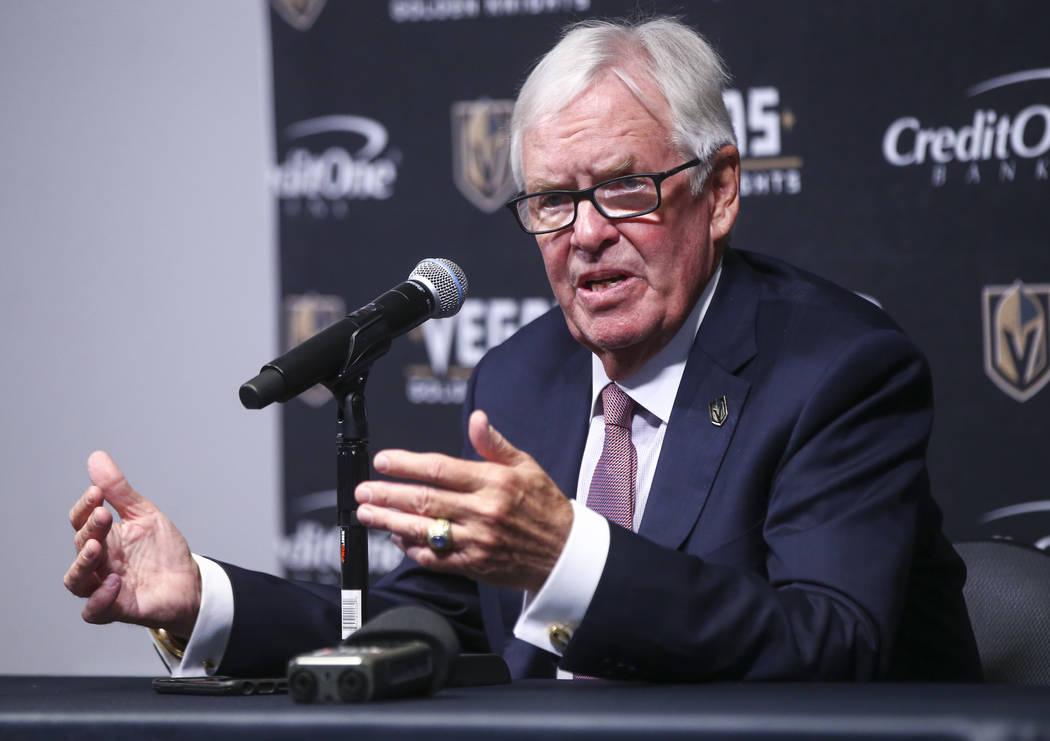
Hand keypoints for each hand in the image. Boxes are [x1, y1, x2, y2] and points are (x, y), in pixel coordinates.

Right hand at [64, 451, 201, 636]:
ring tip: (96, 547)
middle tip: (104, 515)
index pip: (80, 521)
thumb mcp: (144, 515)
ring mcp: (105, 586)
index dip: (84, 507)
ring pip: (76, 581)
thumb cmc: (162, 550)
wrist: (189, 582)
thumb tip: (96, 457)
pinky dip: (100, 598)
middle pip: (80, 545)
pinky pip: (95, 611)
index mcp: (104, 537)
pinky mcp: (118, 609)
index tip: (97, 492)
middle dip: (90, 529)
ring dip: (82, 564)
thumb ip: (120, 491)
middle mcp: (100, 562)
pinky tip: (114, 581)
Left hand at [355, 410, 573, 592]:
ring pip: (423, 530)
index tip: (383, 461)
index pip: (439, 469)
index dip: (406, 464)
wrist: (564, 553)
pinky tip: (396, 537)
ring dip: (389, 522)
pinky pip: (434, 557)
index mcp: (494, 482)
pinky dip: (411, 548)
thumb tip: (477, 418)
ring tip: (366, 514)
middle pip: (424, 500)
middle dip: (387, 495)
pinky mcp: (474, 566)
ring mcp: (476, 541)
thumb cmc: (544, 505)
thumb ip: (494, 444)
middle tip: (363, 491)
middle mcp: (483, 511)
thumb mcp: (526, 466)